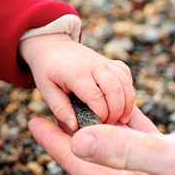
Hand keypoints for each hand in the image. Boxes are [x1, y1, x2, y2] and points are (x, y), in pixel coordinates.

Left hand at [18, 34, 133, 130]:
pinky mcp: (110, 61)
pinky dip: (128, 89)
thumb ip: (60, 109)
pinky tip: (121, 101)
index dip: (100, 114)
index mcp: (75, 72)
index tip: (97, 125)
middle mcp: (93, 64)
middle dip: (117, 110)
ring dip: (127, 102)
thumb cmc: (47, 70)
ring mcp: (103, 61)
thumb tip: (75, 127)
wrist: (52, 46)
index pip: (95, 96)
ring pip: (125, 81)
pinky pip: (126, 74)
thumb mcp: (46, 89)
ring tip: (121, 118)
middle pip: (115, 88)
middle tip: (110, 124)